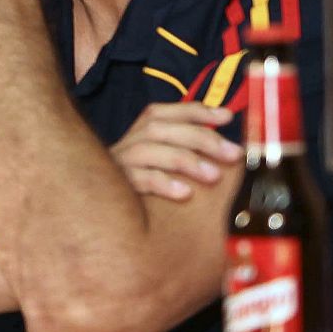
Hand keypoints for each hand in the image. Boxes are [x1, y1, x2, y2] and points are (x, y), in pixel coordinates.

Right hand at [110, 102, 239, 201]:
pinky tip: (185, 193)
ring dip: (184, 159)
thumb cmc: (143, 193)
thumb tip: (227, 152)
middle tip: (233, 154)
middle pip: (157, 128)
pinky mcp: (116, 188)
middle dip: (199, 137)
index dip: (193, 111)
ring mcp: (117, 165)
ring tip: (214, 176)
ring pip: (146, 150)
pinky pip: (137, 180)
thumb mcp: (161, 168)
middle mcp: (125, 145)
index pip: (161, 113)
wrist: (99, 219)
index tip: (226, 117)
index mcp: (136, 136)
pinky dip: (163, 183)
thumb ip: (184, 156)